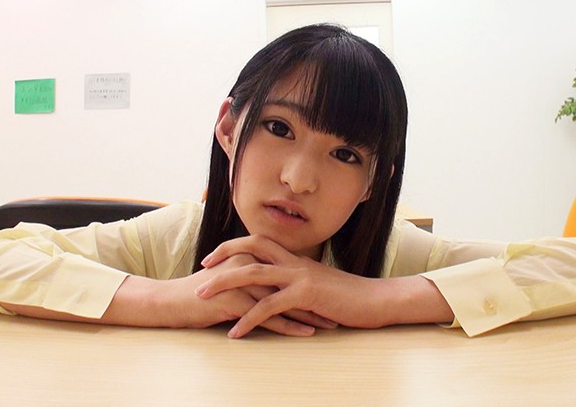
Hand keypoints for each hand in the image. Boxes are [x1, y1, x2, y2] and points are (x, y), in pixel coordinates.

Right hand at [142, 254, 335, 335]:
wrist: (172, 302)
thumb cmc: (202, 294)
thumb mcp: (231, 281)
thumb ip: (252, 280)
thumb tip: (274, 288)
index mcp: (250, 257)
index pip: (286, 273)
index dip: (309, 286)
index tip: (328, 297)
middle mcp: (249, 266)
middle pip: (290, 284)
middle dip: (315, 299)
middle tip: (338, 310)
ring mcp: (242, 283)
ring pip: (283, 299)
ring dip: (307, 313)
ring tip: (328, 324)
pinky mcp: (235, 300)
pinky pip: (267, 315)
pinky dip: (288, 324)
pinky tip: (305, 332)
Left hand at [196, 235, 392, 337]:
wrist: (375, 300)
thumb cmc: (348, 297)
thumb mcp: (318, 285)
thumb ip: (297, 282)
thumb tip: (279, 288)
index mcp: (296, 259)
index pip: (259, 242)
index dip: (235, 245)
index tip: (214, 256)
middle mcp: (295, 262)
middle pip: (251, 247)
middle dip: (223, 254)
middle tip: (201, 267)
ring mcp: (299, 276)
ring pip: (253, 273)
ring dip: (224, 283)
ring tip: (202, 295)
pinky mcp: (305, 295)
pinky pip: (269, 307)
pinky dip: (248, 319)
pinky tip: (235, 332)